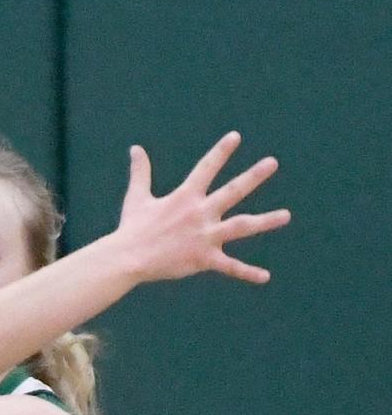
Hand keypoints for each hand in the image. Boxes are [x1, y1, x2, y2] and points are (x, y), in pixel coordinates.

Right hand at [114, 132, 287, 284]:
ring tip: (286, 216)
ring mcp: (205, 236)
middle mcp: (200, 213)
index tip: (236, 137)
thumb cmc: (132, 227)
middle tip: (272, 162)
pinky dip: (247, 273)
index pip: (206, 168)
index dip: (221, 152)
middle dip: (253, 176)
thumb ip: (141, 171)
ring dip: (265, 221)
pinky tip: (265, 276)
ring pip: (241, 226)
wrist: (128, 257)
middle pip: (232, 191)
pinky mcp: (204, 258)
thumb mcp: (137, 197)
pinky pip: (230, 267)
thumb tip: (135, 148)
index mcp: (185, 197)